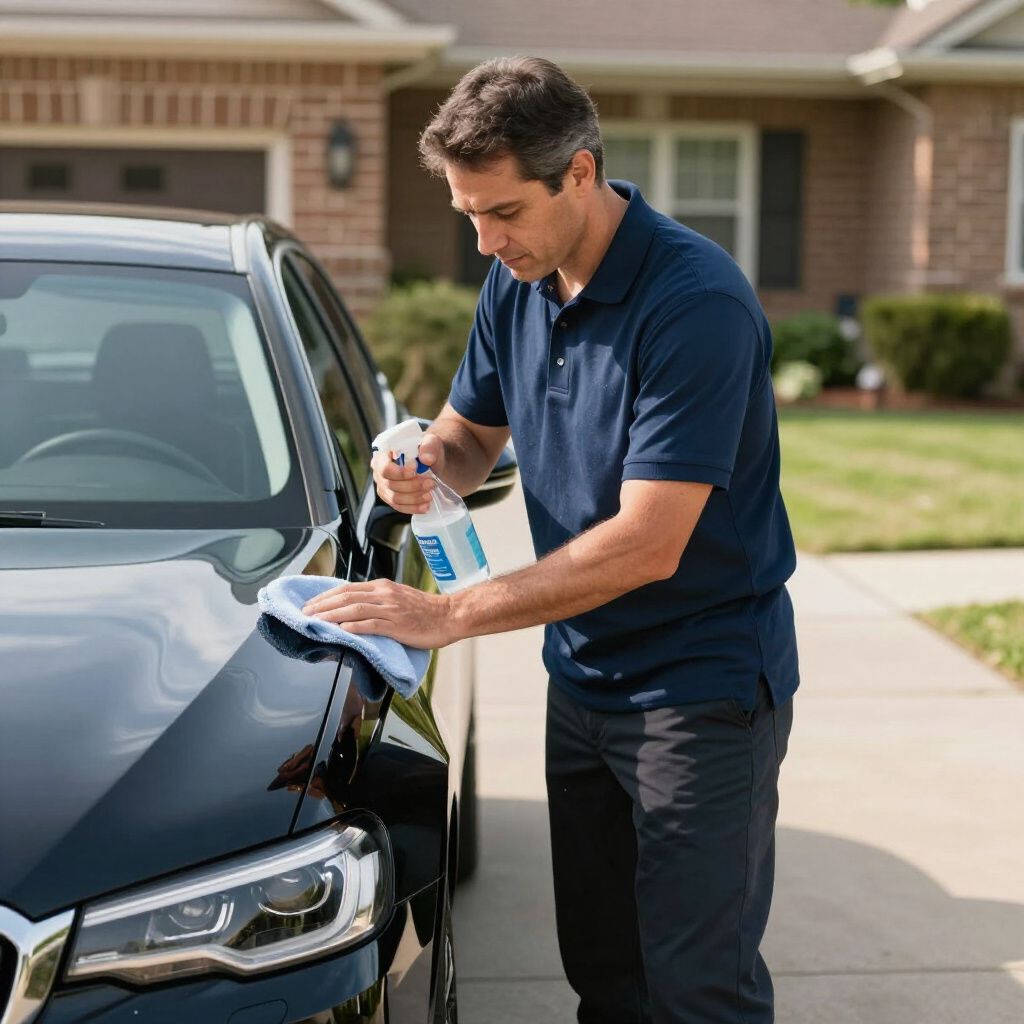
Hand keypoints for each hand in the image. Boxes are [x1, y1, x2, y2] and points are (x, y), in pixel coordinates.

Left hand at [302, 578, 457, 648]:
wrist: (448, 615)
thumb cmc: (425, 611)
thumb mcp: (398, 598)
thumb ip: (377, 601)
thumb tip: (354, 609)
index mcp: (383, 587)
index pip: (347, 588)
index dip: (326, 596)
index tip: (311, 604)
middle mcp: (384, 594)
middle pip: (346, 597)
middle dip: (323, 605)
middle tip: (305, 613)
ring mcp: (390, 609)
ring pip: (354, 609)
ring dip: (332, 615)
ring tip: (315, 621)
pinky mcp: (397, 624)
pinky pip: (371, 624)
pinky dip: (354, 626)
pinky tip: (341, 630)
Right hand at [372, 433, 444, 514]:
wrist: (430, 461)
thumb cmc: (426, 449)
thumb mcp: (430, 442)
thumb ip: (429, 446)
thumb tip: (426, 459)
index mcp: (383, 455)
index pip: (385, 468)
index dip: (400, 473)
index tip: (416, 469)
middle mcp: (379, 472)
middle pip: (390, 485)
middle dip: (412, 486)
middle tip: (430, 483)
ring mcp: (384, 487)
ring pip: (395, 498)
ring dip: (414, 498)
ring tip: (430, 494)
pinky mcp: (391, 498)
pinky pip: (399, 507)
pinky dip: (413, 508)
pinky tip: (425, 505)